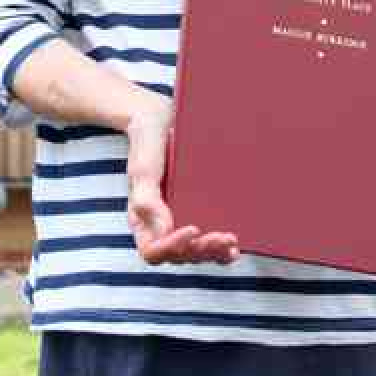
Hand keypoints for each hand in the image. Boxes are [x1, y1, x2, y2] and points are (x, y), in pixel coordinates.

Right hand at [125, 90, 239, 264]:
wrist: (161, 120)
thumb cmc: (148, 142)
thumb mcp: (143, 168)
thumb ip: (147, 200)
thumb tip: (164, 231)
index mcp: (141, 219)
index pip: (153, 251)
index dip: (173, 247)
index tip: (194, 228)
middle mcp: (159, 225)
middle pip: (178, 255)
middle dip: (202, 251)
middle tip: (224, 237)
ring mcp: (178, 220)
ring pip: (193, 253)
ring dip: (213, 253)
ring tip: (232, 243)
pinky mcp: (195, 212)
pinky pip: (205, 241)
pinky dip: (219, 249)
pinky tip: (234, 248)